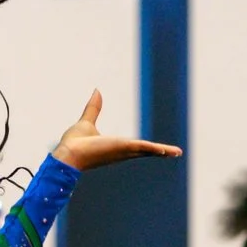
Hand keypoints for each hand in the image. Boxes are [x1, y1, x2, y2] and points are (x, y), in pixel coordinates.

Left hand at [49, 90, 182, 172]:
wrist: (68, 154)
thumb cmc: (74, 143)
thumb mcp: (88, 121)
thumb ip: (94, 108)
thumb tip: (96, 91)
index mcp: (114, 147)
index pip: (134, 147)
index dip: (147, 148)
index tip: (158, 150)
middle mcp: (121, 152)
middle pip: (145, 151)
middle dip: (160, 151)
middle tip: (175, 152)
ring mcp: (123, 151)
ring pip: (147, 150)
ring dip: (163, 151)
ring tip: (177, 152)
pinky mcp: (123, 148)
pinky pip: (143, 147)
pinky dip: (155, 149)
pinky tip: (167, 151)